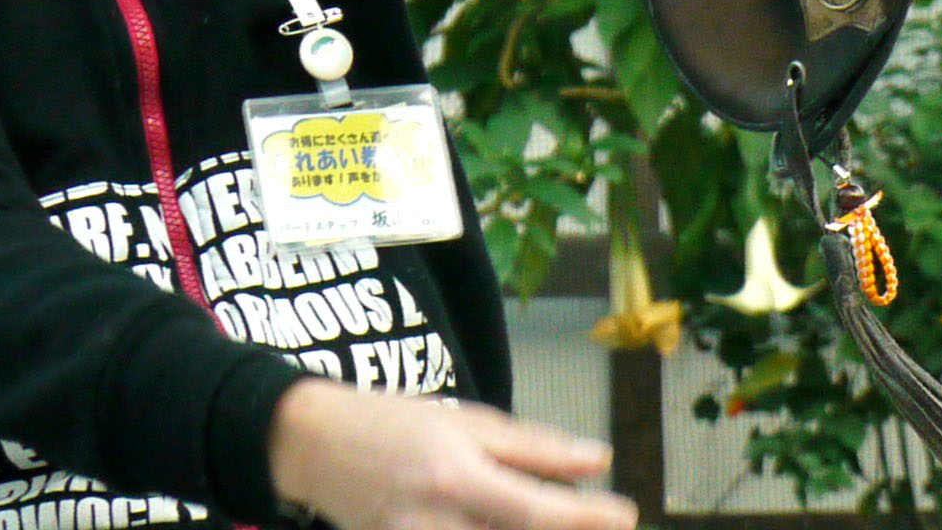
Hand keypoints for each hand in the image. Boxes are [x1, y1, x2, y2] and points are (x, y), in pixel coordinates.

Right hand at [268, 377, 637, 529]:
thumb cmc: (397, 424)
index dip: (586, 519)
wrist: (315, 445)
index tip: (627, 516)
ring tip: (563, 524)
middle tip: (606, 526)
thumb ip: (533, 448)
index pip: (534, 509)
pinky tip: (506, 528)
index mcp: (456, 475)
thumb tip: (598, 460)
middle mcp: (434, 522)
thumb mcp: (468, 422)